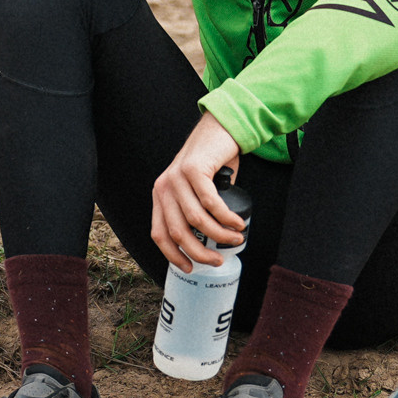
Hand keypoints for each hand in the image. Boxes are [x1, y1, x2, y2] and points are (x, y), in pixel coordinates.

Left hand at [151, 112, 247, 272]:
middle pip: (179, 232)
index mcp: (161, 196)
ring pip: (196, 220)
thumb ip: (193, 210)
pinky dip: (226, 218)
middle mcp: (164, 187)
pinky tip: (237, 223)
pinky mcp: (194, 169)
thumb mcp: (194, 190)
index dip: (173, 256)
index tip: (190, 268)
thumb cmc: (211, 163)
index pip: (159, 234)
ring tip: (236, 238)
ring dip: (219, 235)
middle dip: (201, 252)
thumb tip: (206, 245)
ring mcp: (177, 177)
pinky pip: (211, 203)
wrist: (219, 129)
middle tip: (218, 260)